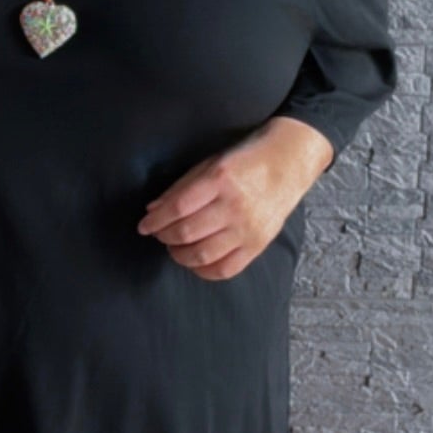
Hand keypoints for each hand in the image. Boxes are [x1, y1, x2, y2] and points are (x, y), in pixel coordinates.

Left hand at [135, 118, 335, 279]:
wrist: (288, 164)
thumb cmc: (245, 161)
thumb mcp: (210, 164)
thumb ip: (181, 188)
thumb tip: (152, 211)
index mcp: (220, 180)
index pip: (178, 208)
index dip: (155, 221)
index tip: (144, 226)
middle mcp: (234, 206)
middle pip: (187, 233)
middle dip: (164, 236)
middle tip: (159, 233)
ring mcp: (248, 229)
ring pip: (203, 255)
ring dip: (179, 255)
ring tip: (174, 247)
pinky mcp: (258, 245)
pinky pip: (225, 269)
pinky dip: (203, 270)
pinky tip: (195, 261)